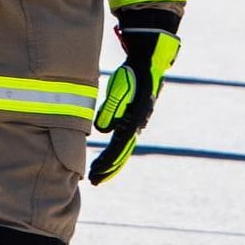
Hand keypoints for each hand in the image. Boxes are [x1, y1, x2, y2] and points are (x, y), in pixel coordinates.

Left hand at [88, 30, 179, 185]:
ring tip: (99, 176)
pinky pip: (125, 141)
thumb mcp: (120, 89)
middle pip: (122, 154)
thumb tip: (102, 131)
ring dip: (112, 164)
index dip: (106, 163)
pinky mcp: (135, 119)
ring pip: (124, 150)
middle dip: (108, 169)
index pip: (118, 148)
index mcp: (134, 120)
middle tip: (95, 182)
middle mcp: (138, 125)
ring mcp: (138, 123)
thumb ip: (111, 108)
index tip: (95, 175)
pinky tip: (108, 159)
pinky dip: (117, 153)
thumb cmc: (132, 73)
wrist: (149, 62)